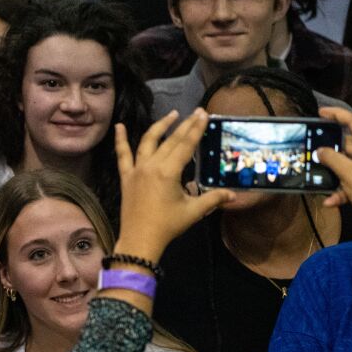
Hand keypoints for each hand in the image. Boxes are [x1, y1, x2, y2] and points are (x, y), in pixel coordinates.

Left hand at [114, 109, 234, 262]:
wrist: (140, 239)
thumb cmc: (167, 225)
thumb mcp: (193, 211)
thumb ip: (213, 199)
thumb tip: (233, 195)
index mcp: (168, 172)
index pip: (185, 145)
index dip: (196, 129)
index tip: (203, 114)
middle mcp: (151, 165)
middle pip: (170, 140)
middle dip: (185, 125)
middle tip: (196, 112)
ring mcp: (136, 170)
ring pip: (147, 142)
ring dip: (160, 126)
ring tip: (172, 114)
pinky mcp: (126, 177)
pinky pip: (122, 155)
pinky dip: (120, 140)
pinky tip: (119, 126)